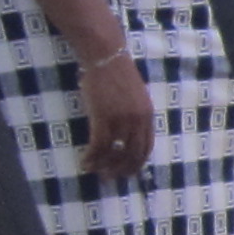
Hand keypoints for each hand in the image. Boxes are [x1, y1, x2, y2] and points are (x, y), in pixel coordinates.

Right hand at [73, 46, 154, 180]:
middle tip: (111, 178)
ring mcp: (121, 119)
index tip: (128, 172)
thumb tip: (127, 135)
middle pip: (134, 154)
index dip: (137, 163)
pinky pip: (98, 145)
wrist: (105, 56)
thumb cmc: (115, 74)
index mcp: (148, 115)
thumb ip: (135, 114)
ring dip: (104, 166)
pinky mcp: (103, 117)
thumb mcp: (135, 96)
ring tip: (95, 172)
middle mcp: (138, 120)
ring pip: (115, 152)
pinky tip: (85, 162)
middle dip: (122, 169)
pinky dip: (92, 157)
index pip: (147, 147)